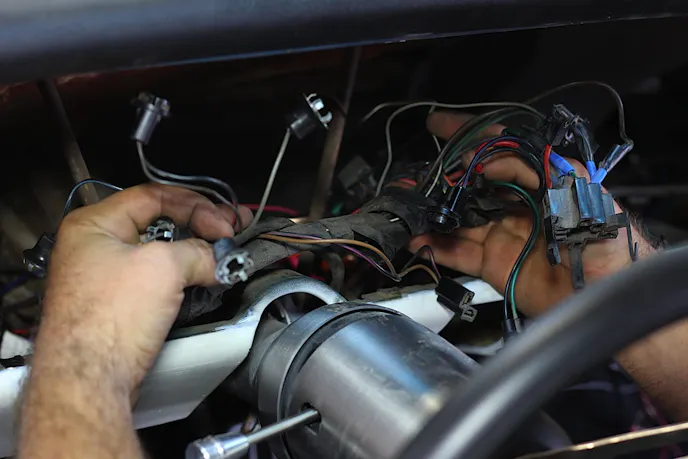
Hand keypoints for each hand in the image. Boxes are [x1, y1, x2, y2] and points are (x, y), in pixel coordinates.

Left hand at [34, 184, 251, 394]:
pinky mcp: (119, 306)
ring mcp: (107, 278)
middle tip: (231, 233)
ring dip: (195, 254)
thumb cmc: (109, 319)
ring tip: (224, 257)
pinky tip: (206, 280)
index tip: (223, 225)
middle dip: (200, 228)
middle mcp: (96, 247)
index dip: (195, 205)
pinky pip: (157, 282)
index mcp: (94, 224)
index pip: (154, 196)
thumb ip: (198, 251)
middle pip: (160, 224)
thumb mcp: (163, 266)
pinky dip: (183, 278)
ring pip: (161, 255)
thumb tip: (217, 257)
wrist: (89, 380)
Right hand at [411, 112, 654, 316]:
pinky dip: (435, 246)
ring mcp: (501, 234)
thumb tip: (488, 159)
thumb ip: (537, 170)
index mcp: (538, 180)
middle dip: (439, 176)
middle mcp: (515, 204)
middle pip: (469, 183)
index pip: (497, 148)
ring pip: (457, 217)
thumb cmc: (608, 243)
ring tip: (404, 204)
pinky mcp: (493, 264)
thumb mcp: (580, 194)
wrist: (607, 297)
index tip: (437, 126)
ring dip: (431, 209)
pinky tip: (416, 239)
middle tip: (413, 174)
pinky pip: (457, 252)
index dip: (467, 134)